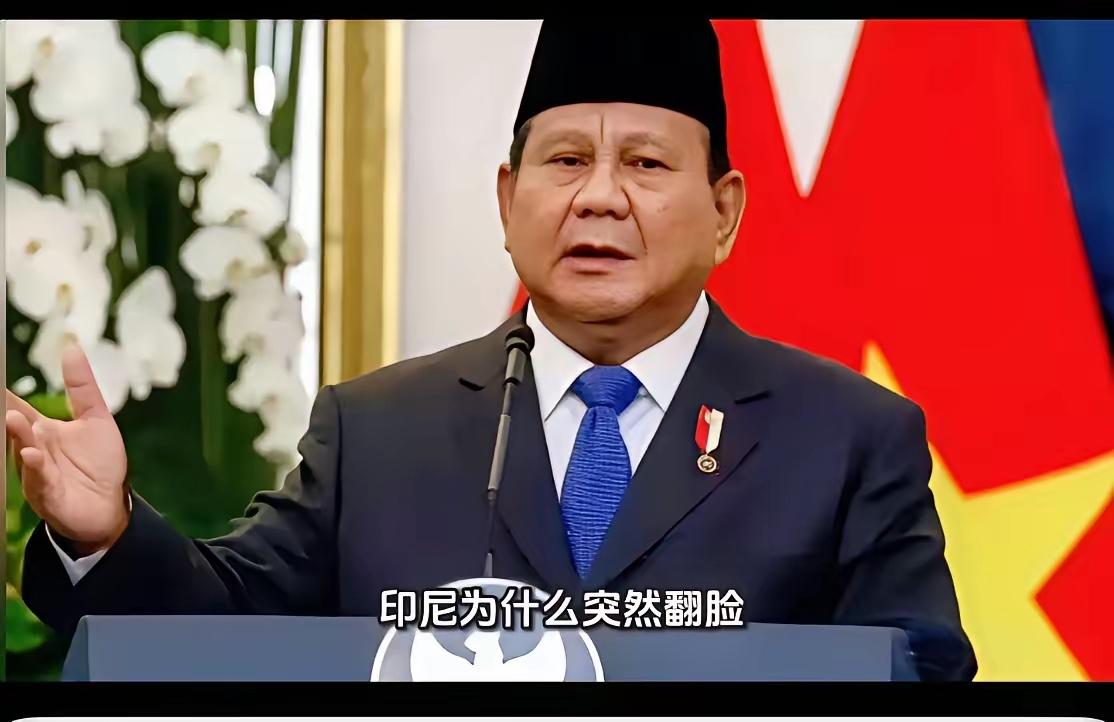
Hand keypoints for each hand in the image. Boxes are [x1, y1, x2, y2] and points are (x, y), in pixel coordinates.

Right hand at [6, 340, 129, 555]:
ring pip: (22, 450)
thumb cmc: (99, 463)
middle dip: (5, 414)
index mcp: (41, 429)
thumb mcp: (96, 418)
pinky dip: (34, 466)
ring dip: (18, 436)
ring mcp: (37, 471)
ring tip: (15, 419)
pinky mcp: (48, 493)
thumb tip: (72, 347)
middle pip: (12, 426)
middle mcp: (32, 448)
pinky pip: (38, 478)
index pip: (14, 405)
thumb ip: (82, 386)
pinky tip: (31, 454)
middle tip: (5, 402)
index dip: (2, 393)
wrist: (109, 506)